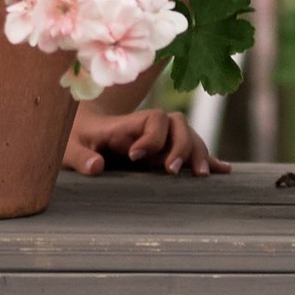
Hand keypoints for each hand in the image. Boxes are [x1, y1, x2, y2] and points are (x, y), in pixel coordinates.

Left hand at [65, 107, 220, 177]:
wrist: (83, 130)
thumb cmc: (76, 138)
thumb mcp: (70, 146)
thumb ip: (80, 156)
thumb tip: (96, 168)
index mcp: (128, 123)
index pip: (154, 119)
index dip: (152, 137)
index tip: (135, 157)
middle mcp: (149, 128)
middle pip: (178, 124)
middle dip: (182, 146)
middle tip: (171, 172)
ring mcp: (160, 140)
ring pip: (190, 137)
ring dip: (198, 153)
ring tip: (201, 176)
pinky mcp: (164, 153)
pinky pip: (192, 152)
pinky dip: (208, 159)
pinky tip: (225, 171)